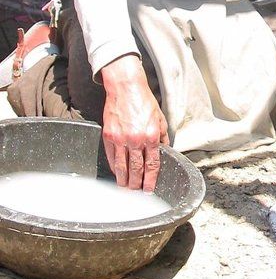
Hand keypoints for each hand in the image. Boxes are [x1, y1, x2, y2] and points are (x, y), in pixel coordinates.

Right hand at [100, 55, 169, 191]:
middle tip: (137, 191)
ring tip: (125, 187)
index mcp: (151, 135)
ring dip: (124, 180)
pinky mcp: (109, 135)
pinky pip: (112, 156)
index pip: (152, 164)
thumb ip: (163, 136)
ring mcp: (121, 138)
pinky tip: (117, 172)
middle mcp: (136, 139)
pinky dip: (114, 167)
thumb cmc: (144, 100)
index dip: (151, 179)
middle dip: (137, 184)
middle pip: (136, 169)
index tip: (149, 188)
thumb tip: (164, 150)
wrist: (125, 87)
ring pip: (122, 166)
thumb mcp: (160, 117)